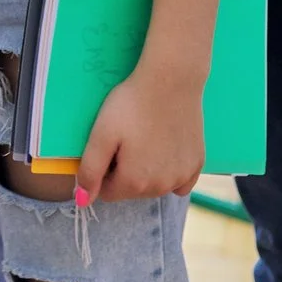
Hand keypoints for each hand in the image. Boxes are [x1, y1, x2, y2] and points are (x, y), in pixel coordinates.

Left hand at [77, 63, 206, 203]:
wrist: (170, 81)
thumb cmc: (131, 105)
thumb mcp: (101, 134)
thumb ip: (90, 171)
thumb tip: (83, 200)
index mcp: (134, 183)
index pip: (108, 193)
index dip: (103, 171)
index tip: (109, 147)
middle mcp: (161, 188)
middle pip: (132, 191)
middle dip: (124, 172)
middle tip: (127, 139)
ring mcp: (183, 177)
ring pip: (155, 186)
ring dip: (147, 172)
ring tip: (145, 139)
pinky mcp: (198, 164)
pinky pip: (180, 181)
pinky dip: (171, 172)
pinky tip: (167, 149)